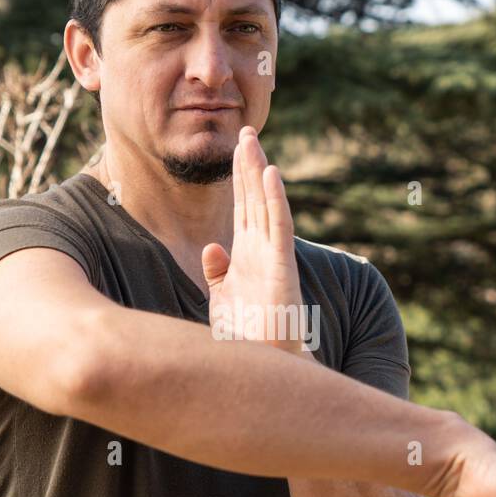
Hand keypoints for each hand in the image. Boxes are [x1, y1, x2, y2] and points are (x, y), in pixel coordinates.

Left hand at [201, 126, 309, 353]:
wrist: (264, 365)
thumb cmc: (246, 338)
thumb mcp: (222, 300)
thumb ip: (218, 273)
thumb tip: (212, 248)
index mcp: (247, 257)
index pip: (244, 209)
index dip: (239, 180)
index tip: (235, 151)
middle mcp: (262, 251)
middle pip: (254, 199)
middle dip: (248, 166)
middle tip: (245, 131)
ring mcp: (273, 256)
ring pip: (265, 204)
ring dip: (258, 172)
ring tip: (252, 140)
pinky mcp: (282, 265)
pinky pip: (278, 225)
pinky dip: (275, 199)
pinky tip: (270, 174)